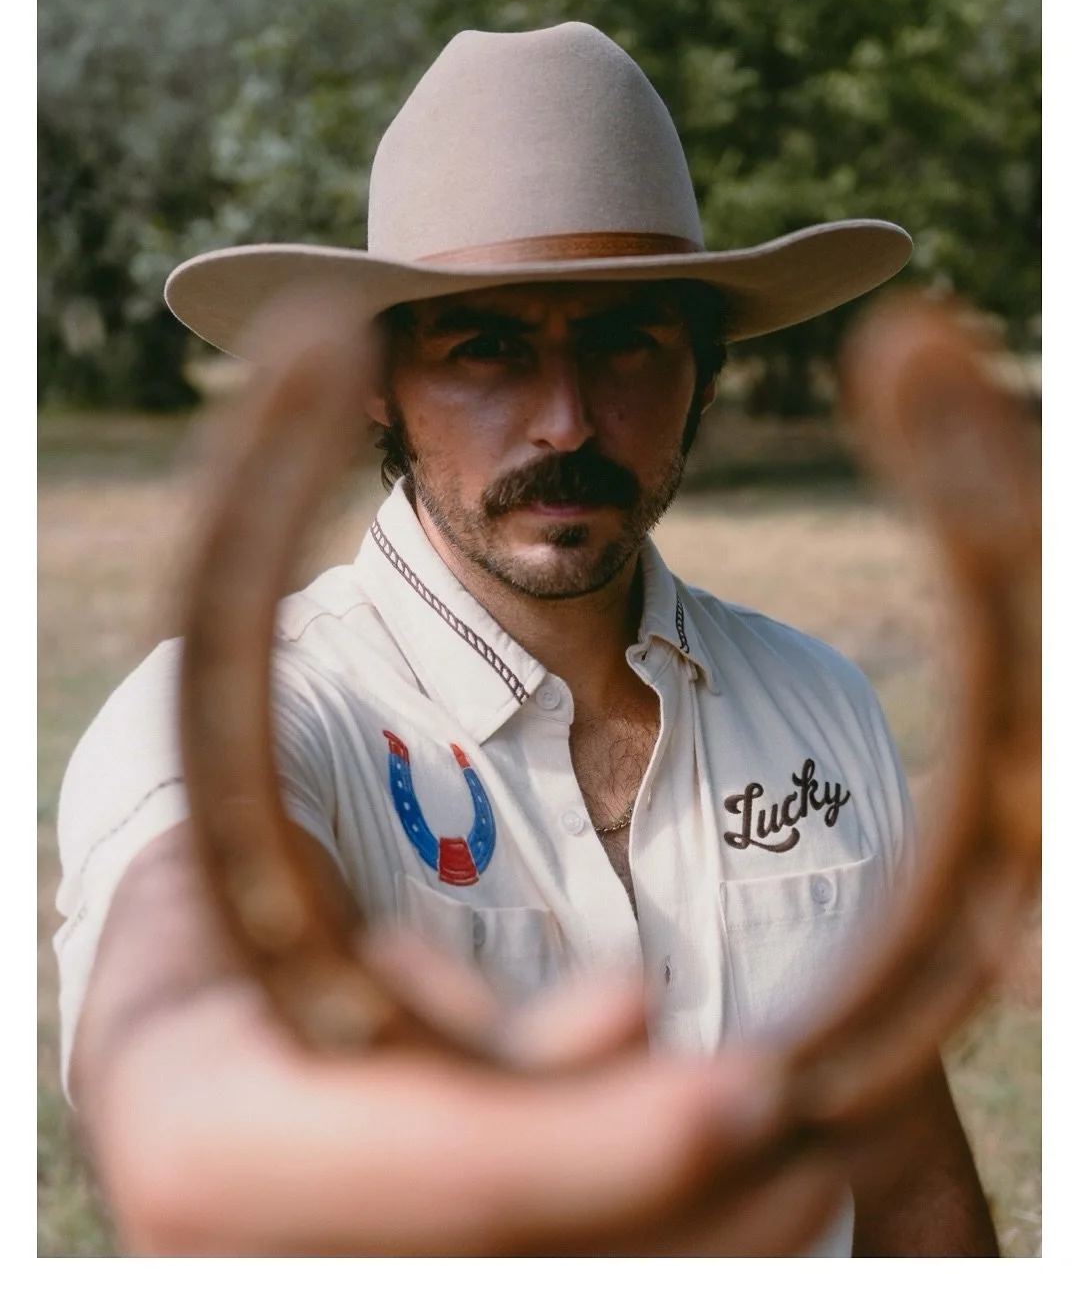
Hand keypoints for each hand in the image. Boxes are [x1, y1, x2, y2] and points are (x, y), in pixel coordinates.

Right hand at [79, 833, 844, 1256]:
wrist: (177, 1039)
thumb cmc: (264, 952)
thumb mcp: (353, 946)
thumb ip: (488, 1022)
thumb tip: (628, 1021)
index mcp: (206, 1147)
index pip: (445, 1168)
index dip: (604, 1143)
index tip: (752, 1092)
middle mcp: (236, 1267)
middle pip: (515, 1270)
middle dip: (689, 1220)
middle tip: (810, 1138)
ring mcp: (299, 1293)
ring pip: (537, 1293)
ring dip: (687, 1250)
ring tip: (787, 1173)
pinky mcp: (365, 1289)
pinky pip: (529, 1282)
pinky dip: (633, 1251)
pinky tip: (710, 1214)